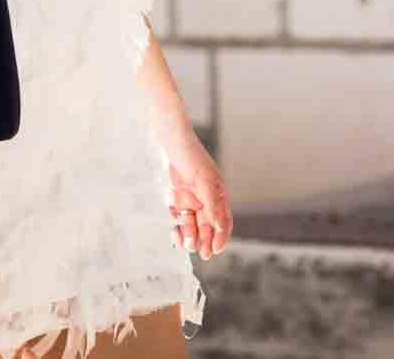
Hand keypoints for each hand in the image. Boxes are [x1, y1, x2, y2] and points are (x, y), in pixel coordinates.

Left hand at [165, 133, 230, 259]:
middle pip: (207, 227)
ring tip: (185, 243)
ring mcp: (190, 200)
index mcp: (217, 196)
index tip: (214, 250)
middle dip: (204, 241)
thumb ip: (213, 204)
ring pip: (192, 225)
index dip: (220, 237)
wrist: (170, 139)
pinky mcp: (176, 198)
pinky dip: (177, 227)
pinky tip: (174, 233)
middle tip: (200, 253)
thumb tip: (219, 227)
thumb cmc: (191, 155)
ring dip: (190, 236)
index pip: (223, 222)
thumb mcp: (204, 180)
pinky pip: (177, 218)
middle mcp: (205, 200)